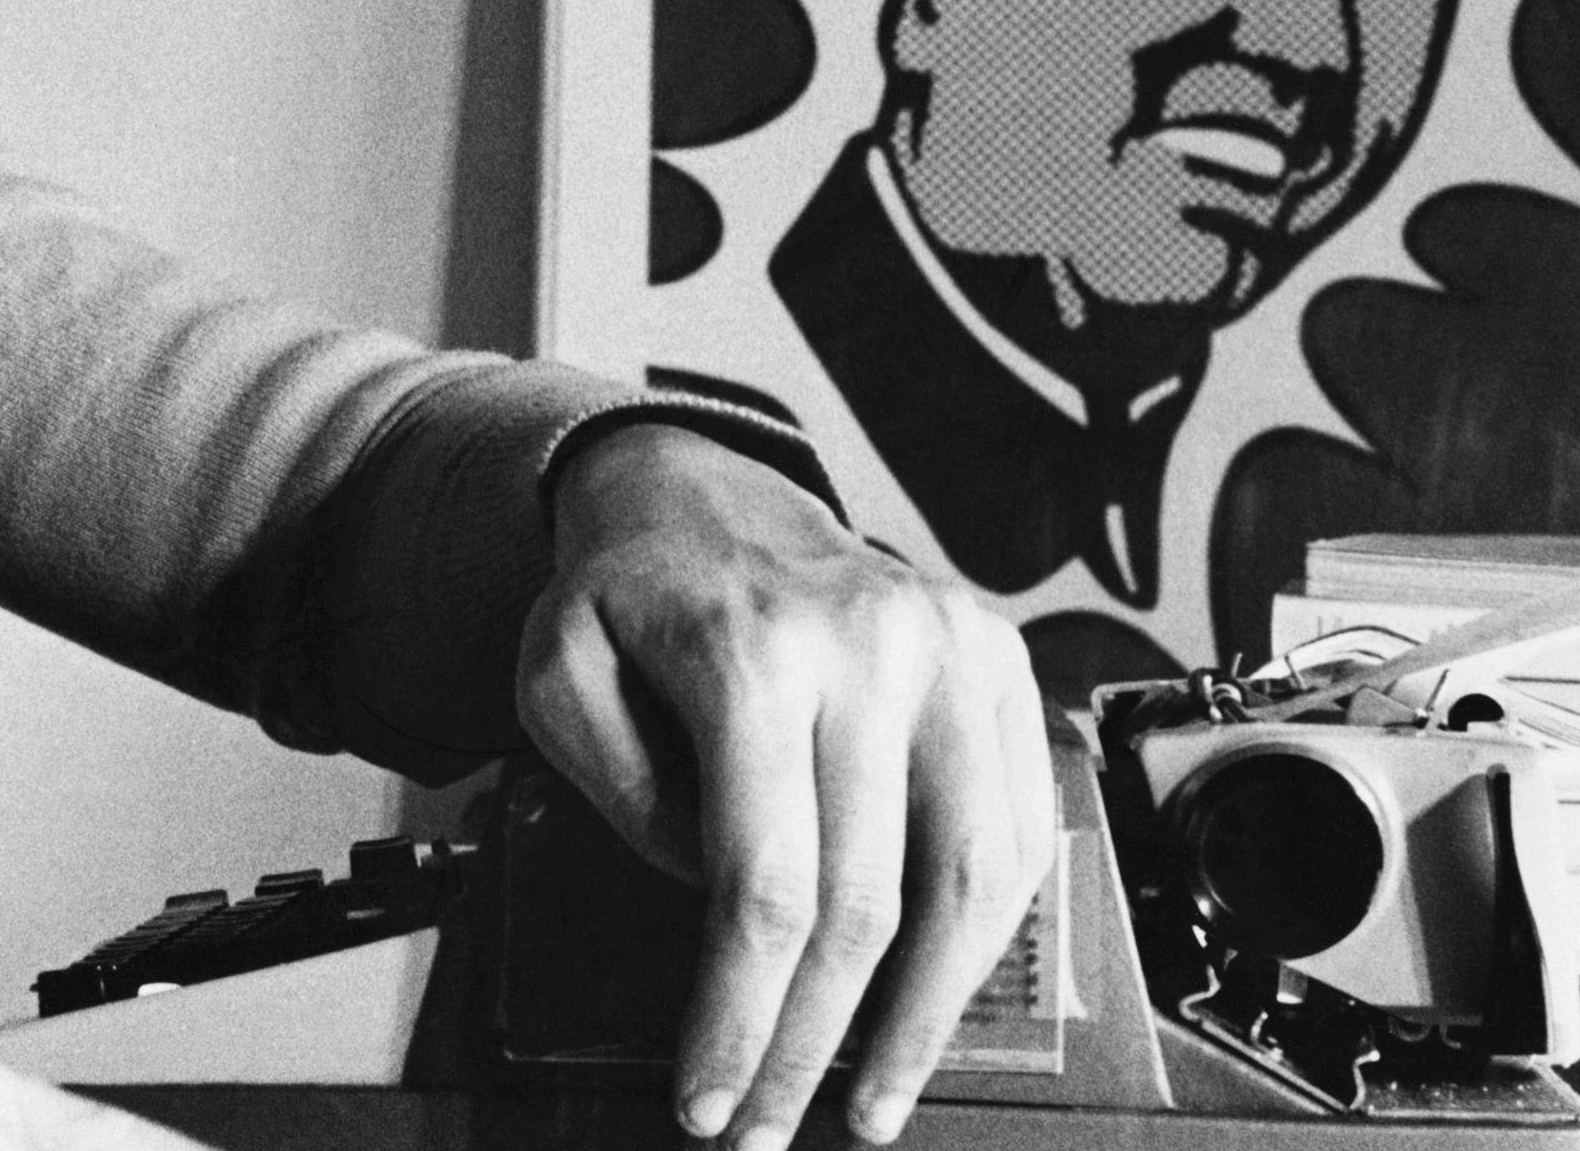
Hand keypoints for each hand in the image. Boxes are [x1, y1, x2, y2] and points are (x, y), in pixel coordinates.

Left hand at [521, 422, 1052, 1150]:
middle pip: (867, 903)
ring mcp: (954, 650)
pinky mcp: (1000, 662)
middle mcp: (874, 646)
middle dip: (817, 1042)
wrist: (702, 491)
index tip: (709, 1098)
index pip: (763, 884)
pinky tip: (936, 999)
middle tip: (771, 1120)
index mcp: (754, 650)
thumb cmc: (627, 593)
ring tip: (872, 1096)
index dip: (741, 1015)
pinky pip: (1020, 831)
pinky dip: (986, 936)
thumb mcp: (559, 675)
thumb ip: (622, 793)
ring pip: (974, 882)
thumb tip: (715, 904)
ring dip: (926, 1016)